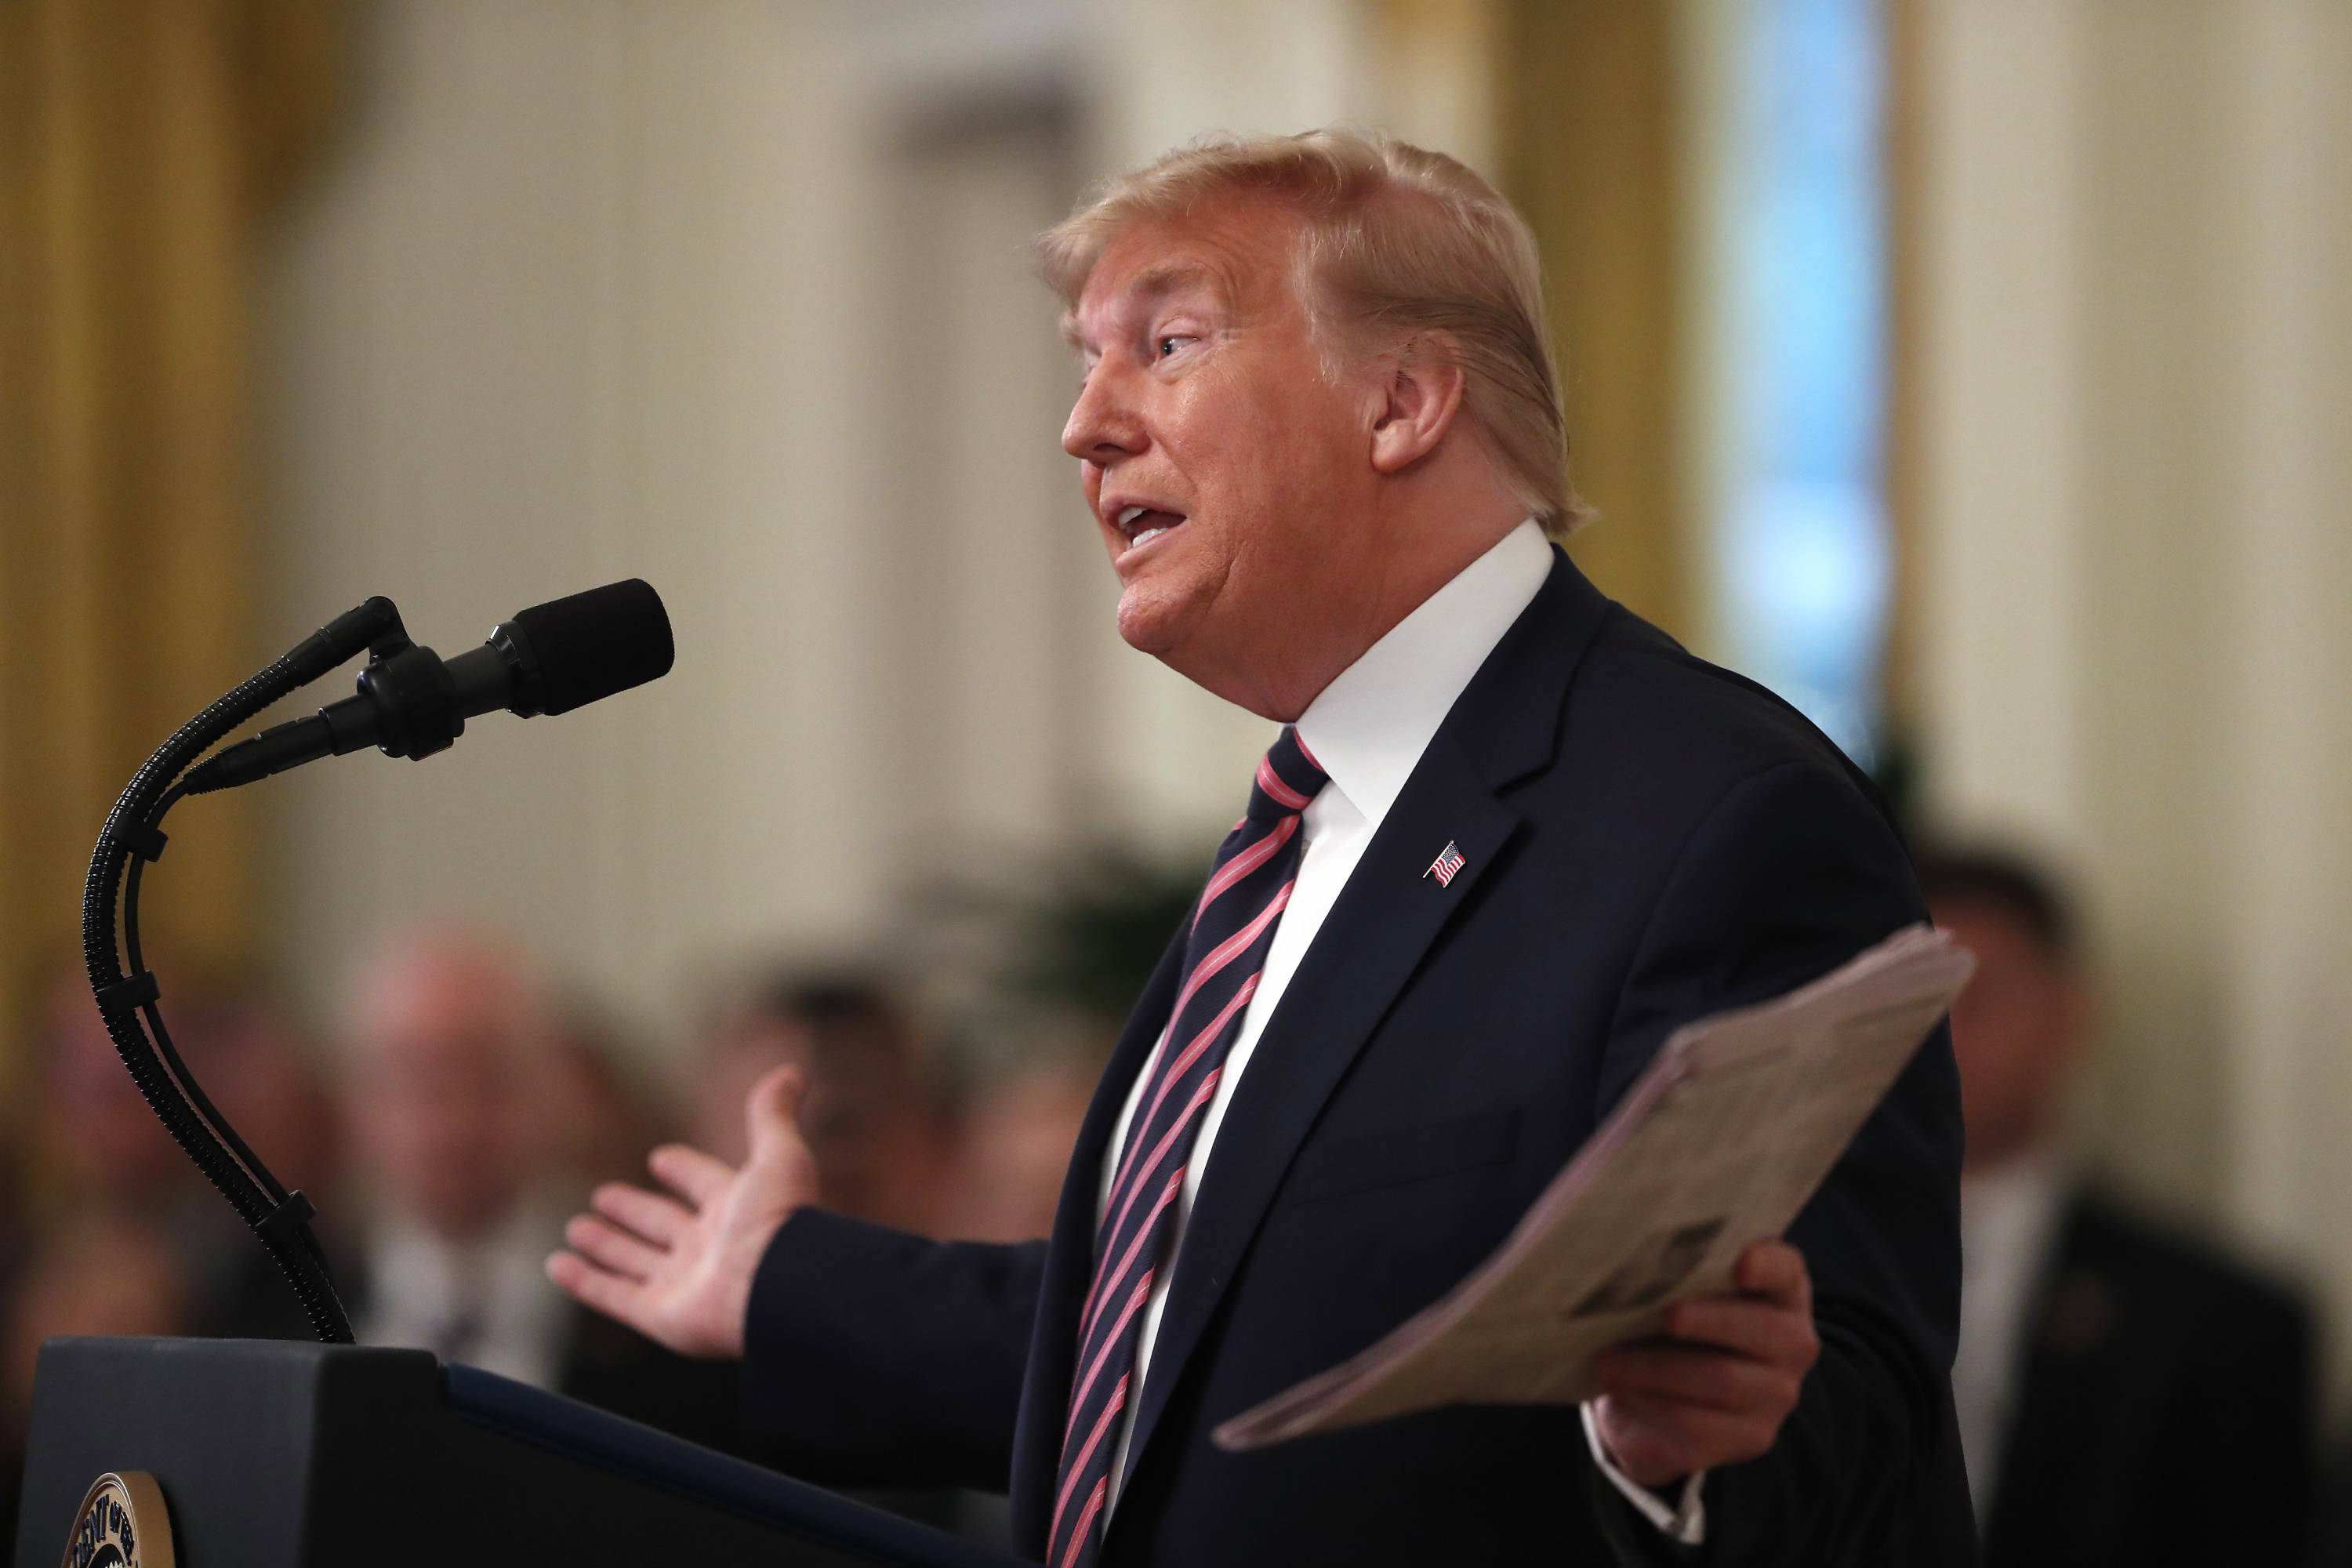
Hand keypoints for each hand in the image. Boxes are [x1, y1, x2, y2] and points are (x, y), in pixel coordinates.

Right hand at [545, 1065, 817, 1358]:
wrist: (778, 1289)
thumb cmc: (780, 1223)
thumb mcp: (779, 1156)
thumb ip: (773, 1116)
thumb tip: (791, 1071)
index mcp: (737, 1210)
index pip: (703, 1184)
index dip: (684, 1170)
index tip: (660, 1157)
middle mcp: (709, 1248)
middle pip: (662, 1225)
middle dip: (634, 1211)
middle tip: (603, 1195)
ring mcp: (683, 1285)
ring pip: (634, 1261)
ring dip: (606, 1246)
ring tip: (575, 1228)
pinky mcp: (660, 1316)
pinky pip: (614, 1297)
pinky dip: (584, 1282)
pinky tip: (557, 1266)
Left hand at [1590, 1240, 1819, 1488]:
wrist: (1664, 1394)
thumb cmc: (1671, 1323)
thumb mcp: (1676, 1291)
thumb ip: (1672, 1271)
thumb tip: (1627, 1260)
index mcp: (1780, 1289)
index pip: (1784, 1269)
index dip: (1767, 1264)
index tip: (1742, 1264)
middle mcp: (1792, 1341)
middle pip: (1759, 1328)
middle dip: (1709, 1319)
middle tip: (1667, 1315)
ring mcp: (1777, 1393)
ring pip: (1723, 1380)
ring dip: (1658, 1370)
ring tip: (1608, 1361)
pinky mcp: (1752, 1436)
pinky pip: (1701, 1424)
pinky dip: (1653, 1405)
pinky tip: (1621, 1392)